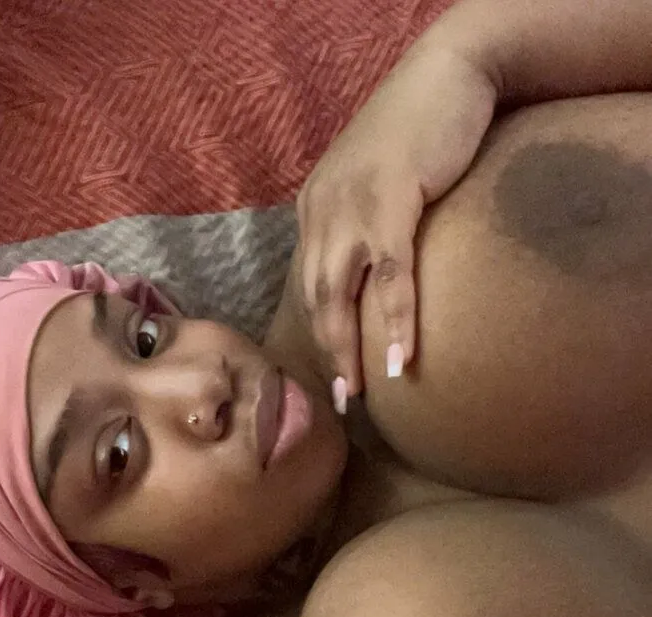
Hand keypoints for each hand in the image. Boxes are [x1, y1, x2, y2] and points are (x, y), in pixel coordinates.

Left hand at [296, 42, 497, 411]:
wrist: (451, 71)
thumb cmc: (422, 128)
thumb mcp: (381, 180)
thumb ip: (369, 222)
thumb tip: (382, 273)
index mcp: (316, 207)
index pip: (309, 281)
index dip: (319, 330)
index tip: (332, 373)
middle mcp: (323, 209)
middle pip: (316, 295)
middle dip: (326, 351)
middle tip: (341, 400)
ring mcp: (353, 203)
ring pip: (341, 291)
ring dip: (349, 347)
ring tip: (361, 392)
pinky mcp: (392, 197)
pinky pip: (392, 272)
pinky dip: (396, 318)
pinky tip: (401, 357)